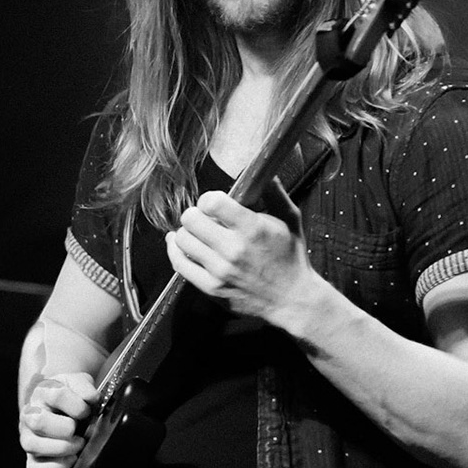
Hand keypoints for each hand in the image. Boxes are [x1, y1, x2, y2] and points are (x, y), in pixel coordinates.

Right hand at [18, 372, 97, 467]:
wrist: (59, 406)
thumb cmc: (71, 396)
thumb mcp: (79, 383)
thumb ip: (85, 387)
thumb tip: (91, 398)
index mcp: (43, 391)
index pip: (57, 395)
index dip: (78, 405)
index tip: (87, 411)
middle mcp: (30, 413)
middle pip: (37, 421)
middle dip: (65, 429)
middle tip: (81, 432)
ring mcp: (28, 435)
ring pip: (31, 445)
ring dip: (60, 449)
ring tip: (78, 446)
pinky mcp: (31, 457)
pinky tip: (70, 460)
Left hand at [165, 181, 320, 323]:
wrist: (292, 299)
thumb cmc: (290, 257)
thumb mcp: (290, 219)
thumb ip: (273, 192)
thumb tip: (262, 168)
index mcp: (252, 229)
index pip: (211, 202)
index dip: (209, 199)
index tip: (215, 204)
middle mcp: (233, 250)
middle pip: (190, 219)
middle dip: (195, 214)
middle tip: (204, 218)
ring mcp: (220, 271)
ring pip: (181, 240)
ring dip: (186, 232)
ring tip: (198, 233)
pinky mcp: (211, 288)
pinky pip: (179, 264)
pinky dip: (175, 250)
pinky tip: (180, 244)